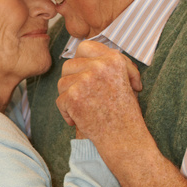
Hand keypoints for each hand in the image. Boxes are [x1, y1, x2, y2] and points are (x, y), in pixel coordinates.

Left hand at [56, 41, 149, 155]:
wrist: (124, 138)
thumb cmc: (126, 112)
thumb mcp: (126, 81)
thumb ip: (109, 65)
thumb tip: (89, 56)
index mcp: (113, 59)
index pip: (85, 47)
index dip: (82, 60)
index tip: (86, 73)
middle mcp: (99, 66)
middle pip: (69, 65)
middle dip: (73, 81)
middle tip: (85, 96)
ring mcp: (84, 81)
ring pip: (62, 83)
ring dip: (69, 96)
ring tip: (84, 108)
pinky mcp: (73, 97)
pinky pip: (60, 100)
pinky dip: (67, 113)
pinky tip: (79, 119)